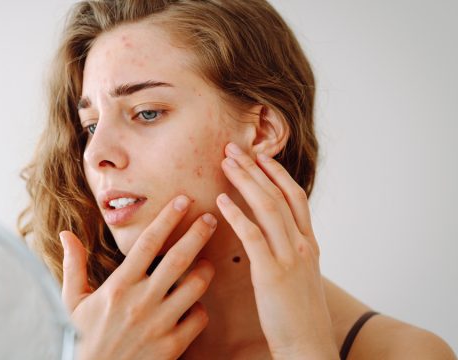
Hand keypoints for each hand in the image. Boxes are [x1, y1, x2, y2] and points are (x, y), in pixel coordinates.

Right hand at [61, 195, 216, 359]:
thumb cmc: (81, 339)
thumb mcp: (71, 302)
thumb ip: (73, 265)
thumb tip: (66, 234)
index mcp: (118, 286)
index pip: (148, 243)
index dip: (167, 218)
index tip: (182, 201)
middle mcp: (141, 301)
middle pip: (179, 259)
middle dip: (198, 234)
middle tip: (211, 218)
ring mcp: (159, 324)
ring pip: (195, 287)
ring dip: (206, 270)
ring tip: (207, 262)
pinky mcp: (172, 346)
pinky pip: (199, 318)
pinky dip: (201, 308)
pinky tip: (194, 304)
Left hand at [216, 143, 337, 359]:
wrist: (309, 346)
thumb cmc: (300, 316)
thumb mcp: (301, 278)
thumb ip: (291, 254)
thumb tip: (275, 239)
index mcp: (309, 245)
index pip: (295, 198)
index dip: (277, 174)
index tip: (261, 155)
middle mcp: (302, 245)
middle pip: (279, 195)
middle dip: (256, 169)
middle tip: (234, 148)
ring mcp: (289, 257)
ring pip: (268, 208)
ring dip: (245, 181)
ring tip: (227, 163)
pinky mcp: (273, 273)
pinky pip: (253, 235)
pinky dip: (237, 214)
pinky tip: (221, 201)